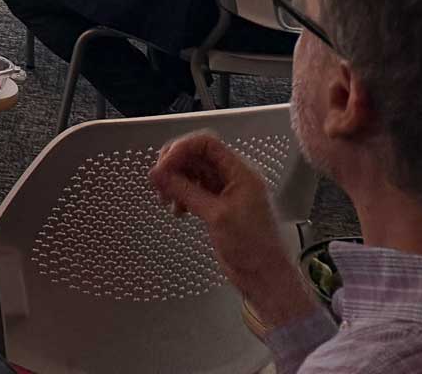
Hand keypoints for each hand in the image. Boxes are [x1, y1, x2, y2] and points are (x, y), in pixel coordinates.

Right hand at [150, 134, 320, 331]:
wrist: (265, 278)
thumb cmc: (251, 246)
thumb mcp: (216, 215)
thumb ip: (185, 191)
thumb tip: (156, 174)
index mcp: (241, 172)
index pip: (206, 144)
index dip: (181, 149)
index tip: (163, 166)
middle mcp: (233, 178)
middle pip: (197, 156)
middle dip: (174, 165)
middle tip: (158, 182)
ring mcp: (225, 193)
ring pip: (193, 173)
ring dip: (175, 182)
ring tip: (165, 199)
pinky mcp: (218, 208)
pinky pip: (194, 190)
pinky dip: (181, 196)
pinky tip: (176, 210)